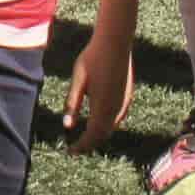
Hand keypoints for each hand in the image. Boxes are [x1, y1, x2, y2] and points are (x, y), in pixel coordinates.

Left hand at [60, 27, 134, 153]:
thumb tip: (67, 126)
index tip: (70, 152)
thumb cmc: (92, 58)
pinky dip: (107, 125)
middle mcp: (116, 108)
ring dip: (99, 134)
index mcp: (102, 107)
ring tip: (85, 137)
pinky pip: (118, 117)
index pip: (92, 136)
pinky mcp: (128, 95)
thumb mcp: (77, 80)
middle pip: (103, 134)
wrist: (115, 42)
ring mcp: (124, 102)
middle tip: (76, 148)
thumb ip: (72, 103)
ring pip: (112, 127)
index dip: (81, 146)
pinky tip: (99, 120)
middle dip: (90, 143)